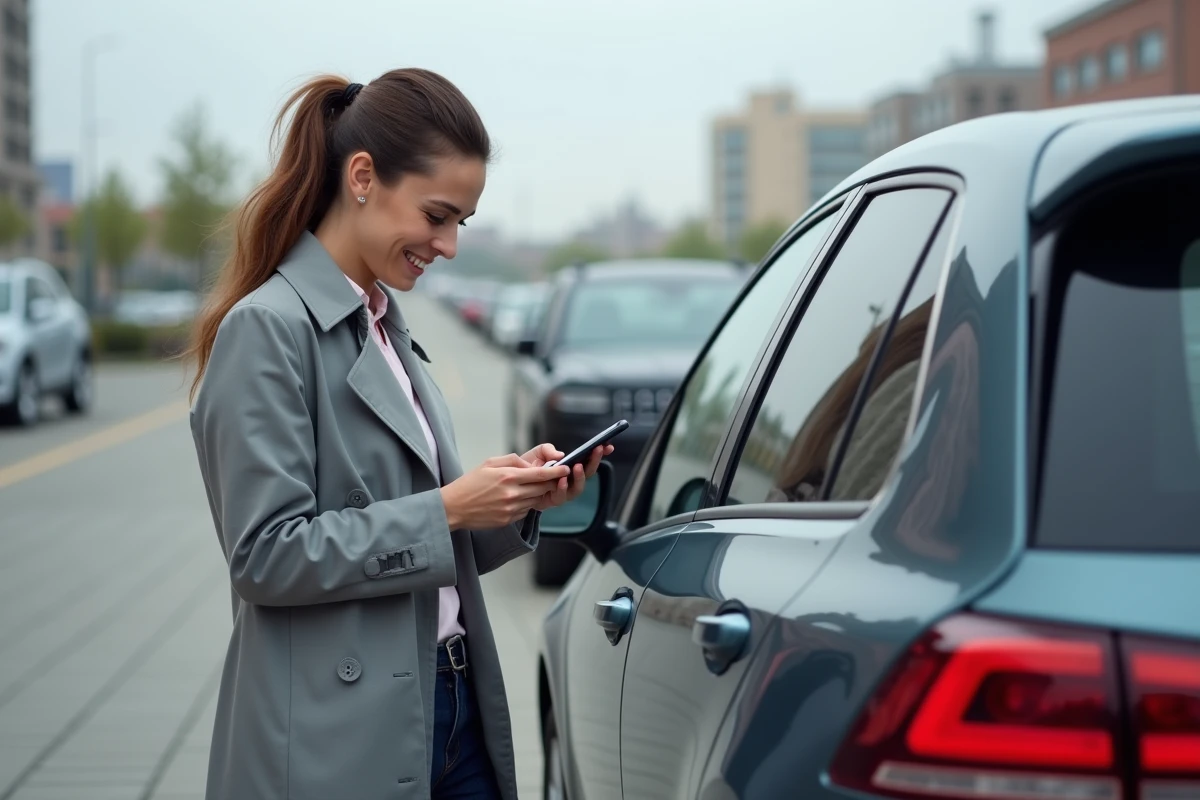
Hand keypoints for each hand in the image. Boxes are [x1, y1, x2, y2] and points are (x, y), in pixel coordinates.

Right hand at [440, 454, 568, 529]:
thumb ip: (513, 461)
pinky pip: (526, 510)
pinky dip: (526, 504)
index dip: (556, 472)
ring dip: (537, 493)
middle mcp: (512, 494)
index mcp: (508, 476)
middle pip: (542, 488)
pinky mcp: (508, 520)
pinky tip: (516, 499)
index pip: (540, 474)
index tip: (566, 468)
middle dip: (550, 482)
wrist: (454, 507)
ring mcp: (511, 509)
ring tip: (529, 487)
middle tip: (553, 477)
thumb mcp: (490, 463)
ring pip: (536, 500)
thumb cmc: (470, 483)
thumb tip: (531, 465)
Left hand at [528, 443, 613, 510]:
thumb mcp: (538, 452)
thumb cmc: (528, 466)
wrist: (514, 482)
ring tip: (577, 466)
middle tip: (597, 450)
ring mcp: (564, 491)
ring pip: (578, 487)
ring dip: (580, 477)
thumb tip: (560, 455)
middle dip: (594, 461)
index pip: (589, 460)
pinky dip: (563, 488)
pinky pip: (562, 496)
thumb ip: (548, 450)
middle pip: (589, 472)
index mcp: (571, 466)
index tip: (608, 446)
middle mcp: (571, 479)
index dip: (600, 453)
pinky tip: (561, 480)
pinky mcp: (554, 500)